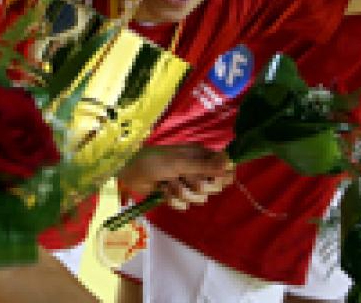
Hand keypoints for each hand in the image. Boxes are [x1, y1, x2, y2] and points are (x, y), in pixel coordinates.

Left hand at [118, 144, 233, 210]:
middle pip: (213, 187)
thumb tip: (230, 163)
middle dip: (196, 186)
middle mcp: (196, 168)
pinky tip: (162, 191)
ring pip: (198, 198)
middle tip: (183, 179)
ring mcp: (186, 182)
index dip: (223, 177)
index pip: (224, 168)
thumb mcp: (180, 163)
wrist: (130, 173)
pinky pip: (185, 204)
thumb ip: (205, 166)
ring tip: (168, 183)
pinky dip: (172, 199)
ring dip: (181, 192)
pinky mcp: (176, 195)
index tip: (216, 181)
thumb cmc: (154, 162)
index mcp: (200, 155)